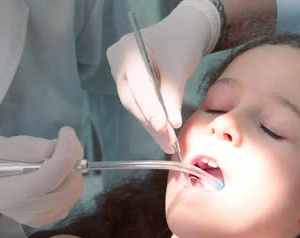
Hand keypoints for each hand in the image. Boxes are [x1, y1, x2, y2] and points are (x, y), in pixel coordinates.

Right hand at [0, 127, 83, 227]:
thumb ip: (24, 148)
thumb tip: (54, 149)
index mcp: (10, 195)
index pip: (50, 177)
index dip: (65, 152)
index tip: (65, 132)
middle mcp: (29, 212)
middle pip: (68, 185)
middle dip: (71, 157)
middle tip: (61, 140)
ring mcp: (42, 218)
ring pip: (74, 190)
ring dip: (72, 167)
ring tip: (54, 155)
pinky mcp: (52, 218)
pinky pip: (72, 195)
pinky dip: (70, 178)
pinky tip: (55, 170)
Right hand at [107, 3, 213, 152]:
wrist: (181, 32)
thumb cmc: (180, 42)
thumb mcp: (179, 67)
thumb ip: (173, 94)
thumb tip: (172, 123)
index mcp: (127, 50)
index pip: (138, 87)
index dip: (152, 110)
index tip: (165, 128)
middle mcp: (118, 62)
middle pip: (133, 99)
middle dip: (152, 122)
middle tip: (168, 142)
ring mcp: (120, 72)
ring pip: (135, 105)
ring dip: (152, 125)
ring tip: (167, 143)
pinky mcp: (128, 83)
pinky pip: (138, 103)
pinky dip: (151, 118)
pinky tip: (162, 134)